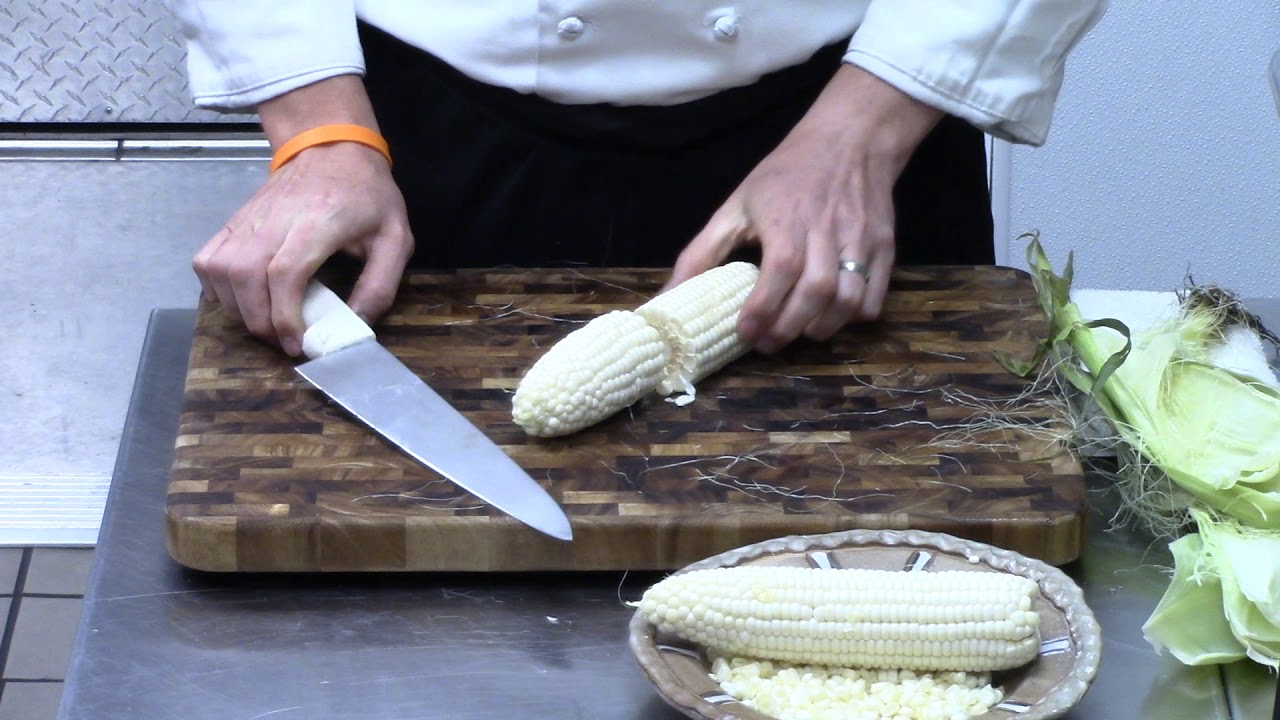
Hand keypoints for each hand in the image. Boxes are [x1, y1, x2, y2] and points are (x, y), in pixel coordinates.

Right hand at [192, 75, 413, 356]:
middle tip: (283, 342)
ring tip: (265, 325)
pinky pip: (207, 260)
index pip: (284, 273)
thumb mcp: (396, 238)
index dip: (284, 315)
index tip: (296, 343)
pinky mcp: (234, 221)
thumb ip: (381, 285)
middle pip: (246, 277)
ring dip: (237, 309)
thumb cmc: (367, 194)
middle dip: (260, 321)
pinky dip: (216, 288)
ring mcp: (249, 219)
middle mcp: (276, 219)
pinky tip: (241, 302)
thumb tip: (357, 325)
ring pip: (221, 270)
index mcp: (319, 221)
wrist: (332, 148)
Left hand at [667, 65, 941, 353]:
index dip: (763, 310)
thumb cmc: (785, 175)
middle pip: (816, 292)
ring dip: (823, 327)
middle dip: (789, 328)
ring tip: (800, 333)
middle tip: (768, 344)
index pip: (780, 272)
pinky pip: (875, 296)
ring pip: (850, 298)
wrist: (849, 140)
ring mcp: (861, 240)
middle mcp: (828, 231)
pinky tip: (832, 318)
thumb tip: (666, 297)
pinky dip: (855, 316)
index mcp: (786, 220)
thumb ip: (701, 254)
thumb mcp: (735, 206)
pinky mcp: (885, 247)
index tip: (745, 333)